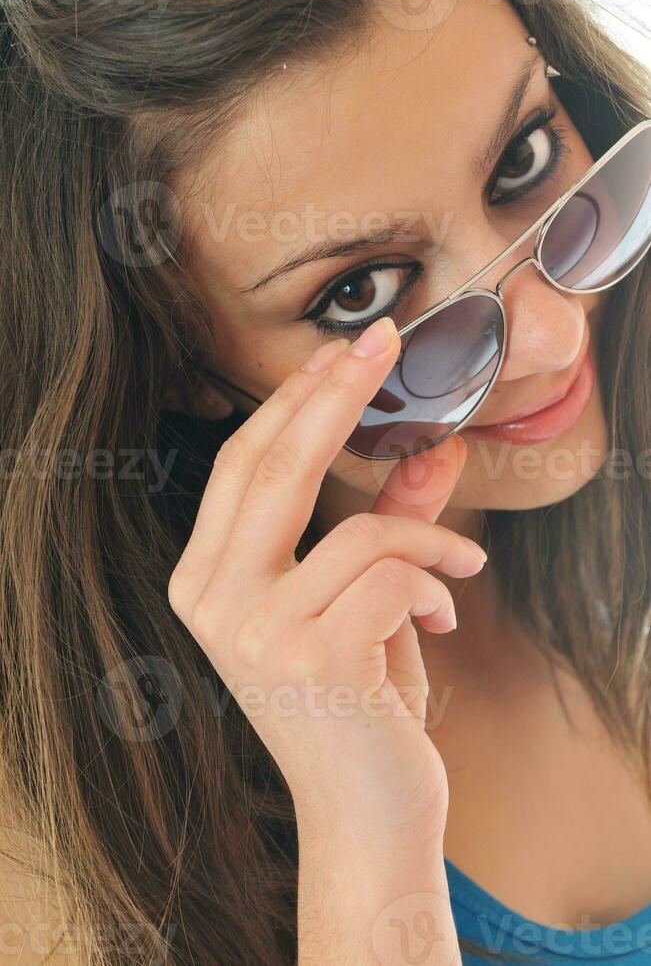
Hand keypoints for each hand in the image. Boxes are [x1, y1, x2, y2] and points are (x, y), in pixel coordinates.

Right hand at [167, 316, 484, 844]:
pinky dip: (438, 580)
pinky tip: (445, 616)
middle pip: (273, 465)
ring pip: (360, 528)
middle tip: (383, 341)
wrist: (366, 813)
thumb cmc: (358, 702)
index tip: (341, 352)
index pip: (242, 464)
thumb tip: (434, 448)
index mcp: (207, 580)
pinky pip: (393, 571)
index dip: (292, 400)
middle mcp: (213, 600)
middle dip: (335, 393)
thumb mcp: (365, 600)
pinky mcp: (309, 654)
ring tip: (461, 568)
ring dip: (428, 541)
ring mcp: (254, 629)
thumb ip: (390, 522)